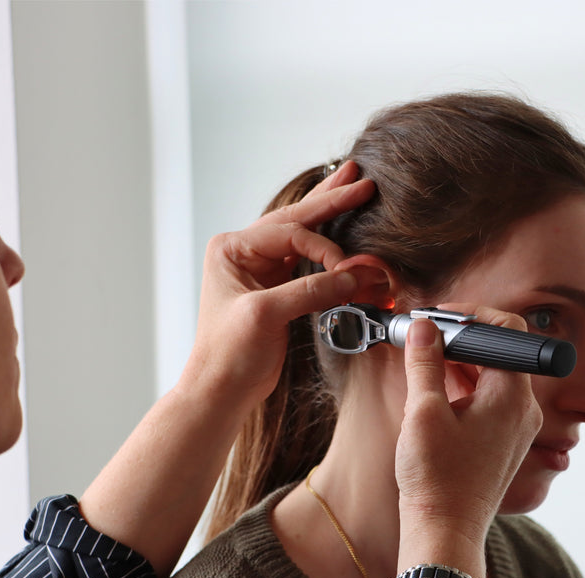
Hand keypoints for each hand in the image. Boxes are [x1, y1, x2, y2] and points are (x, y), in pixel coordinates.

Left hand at [177, 161, 374, 407]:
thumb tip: (354, 276)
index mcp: (232, 249)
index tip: (347, 272)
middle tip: (362, 180)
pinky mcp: (277, 288)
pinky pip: (309, 259)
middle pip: (296, 219)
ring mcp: (261, 269)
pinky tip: (344, 224)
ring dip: (330, 213)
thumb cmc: (227, 354)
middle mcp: (245, 253)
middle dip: (331, 199)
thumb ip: (309, 291)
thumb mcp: (264, 315)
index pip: (288, 233)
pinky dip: (331, 246)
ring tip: (354, 184)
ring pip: (303, 232)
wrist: (221, 390)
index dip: (324, 248)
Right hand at [395, 306, 541, 572]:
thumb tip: (423, 326)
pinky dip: (463, 386)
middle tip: (422, 337)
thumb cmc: (437, 478)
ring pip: (492, 375)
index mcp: (512, 395)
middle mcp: (523, 409)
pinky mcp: (502, 441)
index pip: (507, 328)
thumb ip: (425, 361)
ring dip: (458, 362)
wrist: (444, 532)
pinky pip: (489, 399)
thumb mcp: (423, 411)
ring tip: (421, 364)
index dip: (471, 314)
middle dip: (460, 337)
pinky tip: (432, 392)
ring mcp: (515, 427)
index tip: (436, 317)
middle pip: (500, 350)